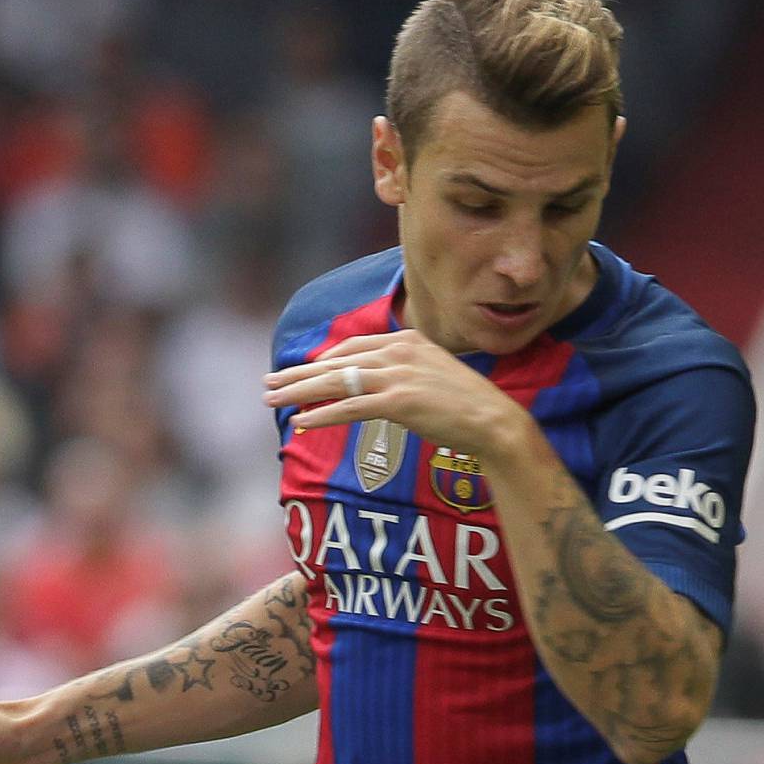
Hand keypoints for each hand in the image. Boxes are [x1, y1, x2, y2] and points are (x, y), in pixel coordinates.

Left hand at [263, 329, 531, 462]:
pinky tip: (301, 423)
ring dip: (300, 392)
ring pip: (336, 382)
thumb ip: (406, 373)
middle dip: (298, 373)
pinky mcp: (399, 402)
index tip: (303, 372)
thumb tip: (384, 389)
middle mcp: (398, 351)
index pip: (353, 348)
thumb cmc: (466, 405)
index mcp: (407, 340)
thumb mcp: (433, 376)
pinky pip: (350, 408)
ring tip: (272, 400)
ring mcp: (398, 376)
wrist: (494, 420)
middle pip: (336, 361)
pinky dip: (323, 415)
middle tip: (269, 383)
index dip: (323, 361)